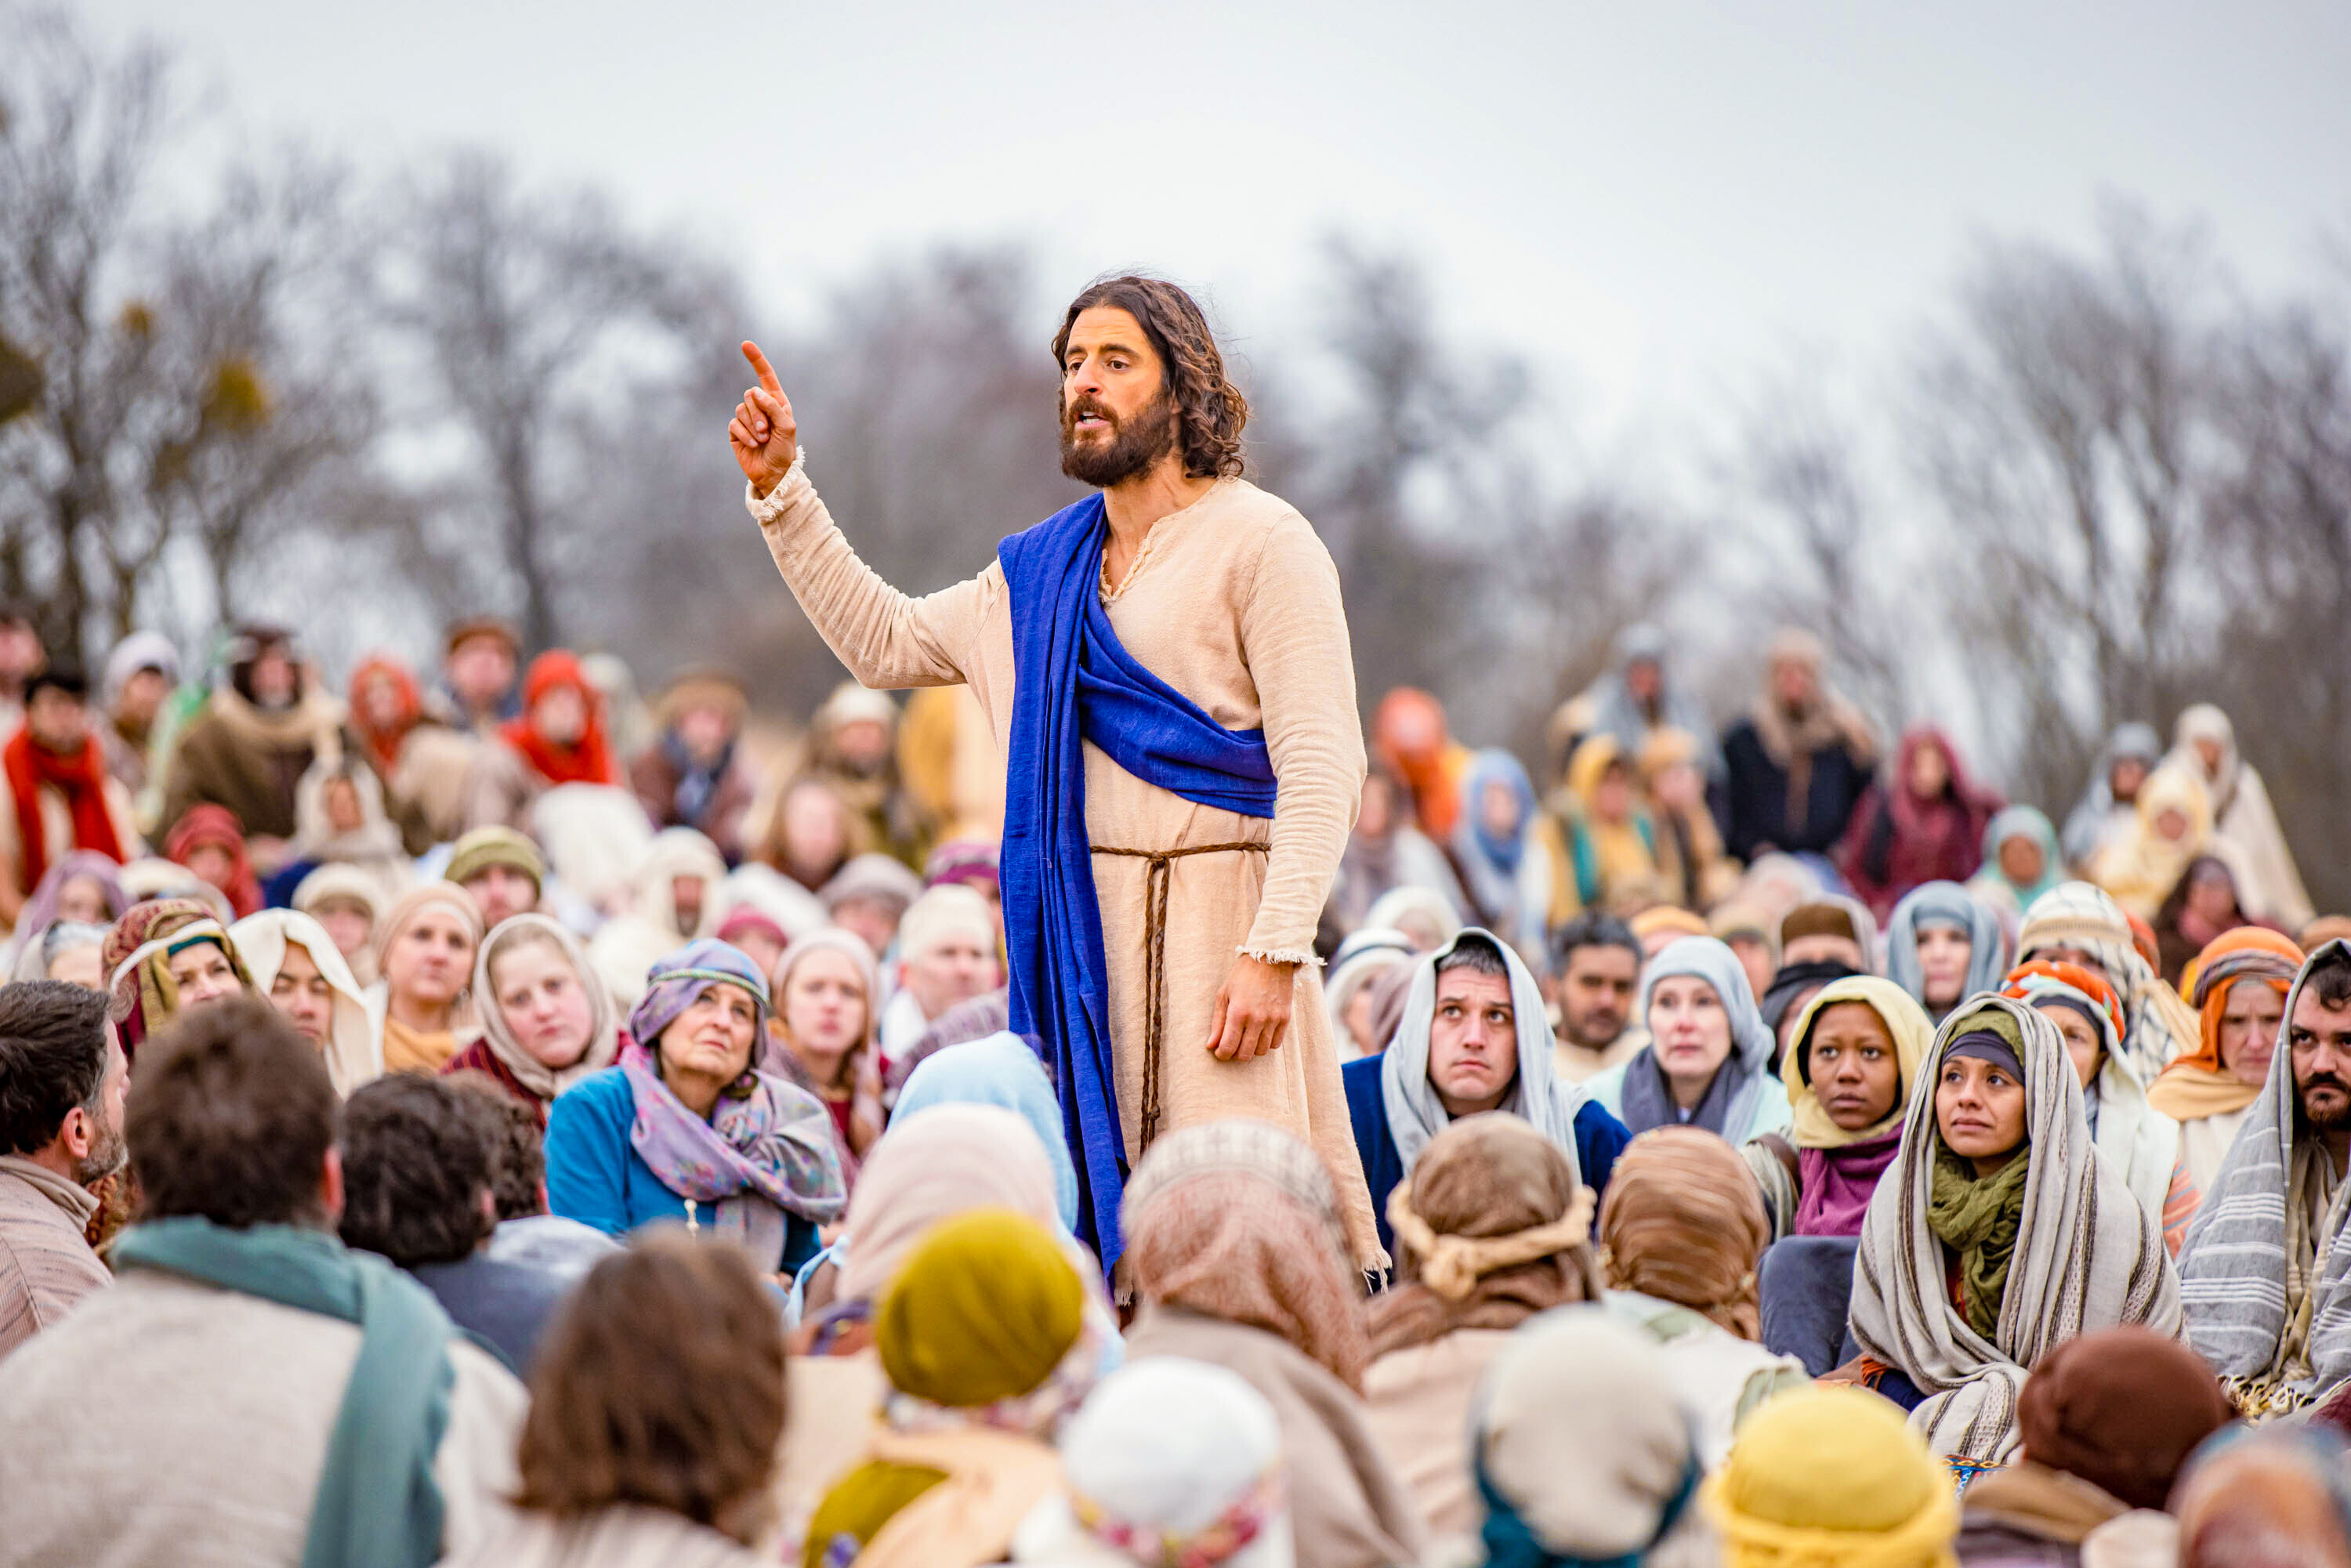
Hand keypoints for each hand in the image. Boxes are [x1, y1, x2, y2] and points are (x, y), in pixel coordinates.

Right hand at [729, 341, 798, 497]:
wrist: (774, 474)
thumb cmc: (784, 451)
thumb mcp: (787, 427)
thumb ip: (773, 407)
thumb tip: (754, 391)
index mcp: (776, 402)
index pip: (765, 377)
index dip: (756, 360)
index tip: (745, 344)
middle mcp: (760, 407)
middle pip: (750, 395)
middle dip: (759, 413)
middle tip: (768, 432)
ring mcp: (747, 419)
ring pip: (741, 409)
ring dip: (753, 427)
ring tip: (763, 440)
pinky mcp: (735, 431)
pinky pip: (734, 423)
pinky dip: (745, 435)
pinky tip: (753, 444)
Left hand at [1204, 953, 1297, 1061]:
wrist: (1270, 958)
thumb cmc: (1243, 975)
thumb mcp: (1224, 995)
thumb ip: (1218, 1023)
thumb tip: (1211, 1045)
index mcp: (1238, 1012)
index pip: (1228, 1047)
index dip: (1221, 1054)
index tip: (1219, 1052)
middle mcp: (1257, 1019)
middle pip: (1245, 1054)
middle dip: (1235, 1054)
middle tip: (1232, 1045)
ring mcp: (1273, 1019)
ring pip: (1261, 1051)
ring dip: (1251, 1049)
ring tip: (1246, 1038)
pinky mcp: (1285, 1018)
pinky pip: (1276, 1044)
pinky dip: (1266, 1043)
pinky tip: (1260, 1033)